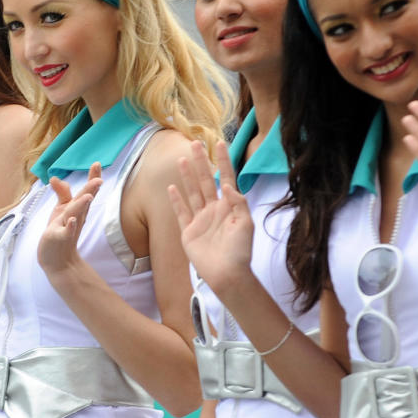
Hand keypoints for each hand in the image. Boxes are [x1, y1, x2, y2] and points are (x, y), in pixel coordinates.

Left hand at [37, 162, 101, 277]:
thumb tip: (57, 178)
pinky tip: (72, 221)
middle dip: (91, 189)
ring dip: (81, 205)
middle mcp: (77, 216)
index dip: (92, 178)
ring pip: (76, 214)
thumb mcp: (61, 210)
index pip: (87, 191)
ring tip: (88, 196)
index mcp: (78, 208)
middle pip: (85, 201)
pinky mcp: (61, 238)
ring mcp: (70, 227)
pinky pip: (67, 232)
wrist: (58, 260)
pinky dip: (70, 227)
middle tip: (99, 180)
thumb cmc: (61, 232)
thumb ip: (62, 193)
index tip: (97, 164)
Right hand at [168, 141, 254, 295]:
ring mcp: (200, 220)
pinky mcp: (189, 232)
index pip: (226, 178)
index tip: (220, 144)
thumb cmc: (240, 251)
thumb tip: (226, 184)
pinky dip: (176, 200)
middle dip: (201, 162)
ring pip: (192, 192)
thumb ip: (237, 202)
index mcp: (230, 207)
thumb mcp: (246, 224)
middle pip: (206, 181)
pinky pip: (181, 212)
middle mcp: (214, 210)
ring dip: (187, 176)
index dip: (223, 161)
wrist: (227, 274)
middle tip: (195, 143)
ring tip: (182, 159)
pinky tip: (172, 188)